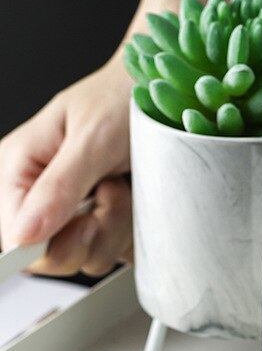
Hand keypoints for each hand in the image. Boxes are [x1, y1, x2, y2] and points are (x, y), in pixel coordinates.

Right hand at [0, 60, 132, 275]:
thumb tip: (25, 234)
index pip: (14, 241)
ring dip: (118, 226)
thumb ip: (60, 185)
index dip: (52, 244)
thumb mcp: (93, 138)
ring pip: (89, 258)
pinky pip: (115, 251)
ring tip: (122, 185)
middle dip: (92, 234)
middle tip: (111, 191)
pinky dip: (132, 229)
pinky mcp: (102, 223)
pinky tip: (133, 197)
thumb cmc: (119, 100)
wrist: (158, 92)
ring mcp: (71, 213)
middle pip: (51, 257)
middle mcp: (37, 196)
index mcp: (14, 170)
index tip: (88, 221)